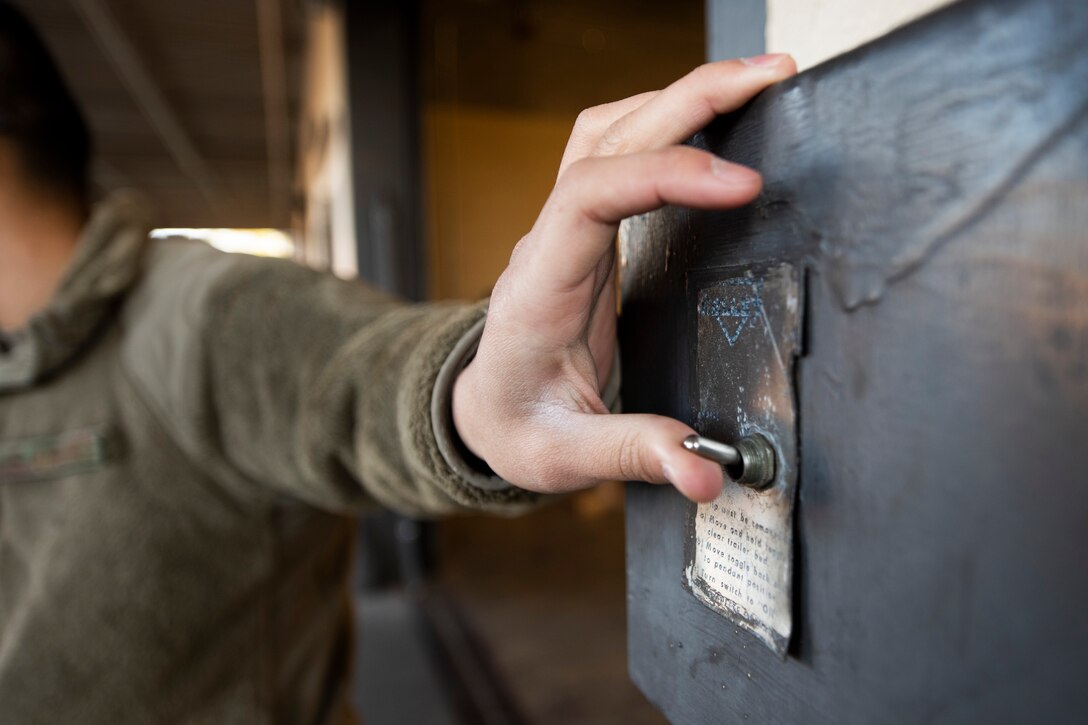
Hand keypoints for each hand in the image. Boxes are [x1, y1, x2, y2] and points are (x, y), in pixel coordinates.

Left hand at [452, 55, 796, 502]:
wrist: (483, 411)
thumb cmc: (515, 426)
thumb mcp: (563, 455)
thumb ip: (634, 453)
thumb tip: (704, 470)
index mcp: (539, 290)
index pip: (590, 199)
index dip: (665, 176)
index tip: (742, 185)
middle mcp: (549, 244)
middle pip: (608, 140)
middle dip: (691, 99)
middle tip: (774, 78)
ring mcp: (565, 230)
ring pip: (612, 131)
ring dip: (681, 96)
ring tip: (756, 82)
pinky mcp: (588, 231)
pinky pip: (620, 153)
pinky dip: (668, 121)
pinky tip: (711, 120)